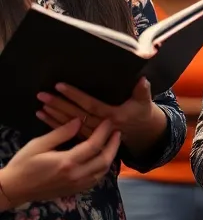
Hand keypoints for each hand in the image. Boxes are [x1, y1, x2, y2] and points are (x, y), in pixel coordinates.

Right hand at [0, 119, 121, 206]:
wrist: (13, 189)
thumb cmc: (23, 164)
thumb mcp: (38, 144)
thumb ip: (61, 133)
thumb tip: (79, 120)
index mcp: (66, 163)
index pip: (93, 146)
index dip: (104, 132)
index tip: (108, 122)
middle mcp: (75, 176)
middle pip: (104, 160)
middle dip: (114, 145)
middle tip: (117, 132)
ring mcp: (76, 186)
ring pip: (102, 172)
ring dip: (110, 157)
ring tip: (112, 143)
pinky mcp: (74, 191)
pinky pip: (95, 180)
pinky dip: (102, 168)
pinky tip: (101, 159)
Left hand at [39, 79, 165, 151]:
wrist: (142, 134)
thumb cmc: (141, 113)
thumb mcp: (145, 102)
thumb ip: (143, 91)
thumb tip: (142, 79)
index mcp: (114, 116)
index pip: (91, 105)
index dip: (75, 95)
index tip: (60, 86)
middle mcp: (102, 127)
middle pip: (77, 116)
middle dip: (59, 105)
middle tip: (43, 95)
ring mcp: (94, 136)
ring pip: (71, 126)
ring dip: (55, 116)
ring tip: (41, 105)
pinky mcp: (89, 140)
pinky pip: (70, 133)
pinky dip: (56, 125)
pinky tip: (44, 117)